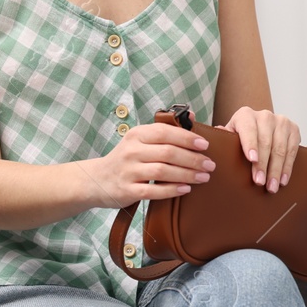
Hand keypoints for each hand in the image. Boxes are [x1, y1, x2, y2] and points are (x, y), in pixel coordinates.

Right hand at [91, 122, 214, 205]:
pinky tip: (186, 189)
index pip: (165, 132)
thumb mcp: (140, 139)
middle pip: (168, 153)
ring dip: (187, 174)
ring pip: (162, 171)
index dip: (187, 138)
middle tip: (210, 165)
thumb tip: (191, 115)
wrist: (97, 180)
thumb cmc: (127, 158)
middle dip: (193, 159)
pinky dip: (172, 190)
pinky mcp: (127, 190)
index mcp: (136, 134)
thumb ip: (164, 130)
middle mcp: (131, 151)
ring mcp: (128, 171)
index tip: (205, 145)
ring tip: (203, 177)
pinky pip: (153, 190)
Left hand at [222, 106, 300, 192]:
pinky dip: (287, 167)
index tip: (252, 160)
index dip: (250, 144)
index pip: (249, 129)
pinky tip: (283, 180)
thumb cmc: (242, 135)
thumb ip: (224, 137)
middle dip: (263, 164)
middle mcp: (265, 115)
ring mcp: (281, 121)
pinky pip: (292, 150)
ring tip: (272, 186)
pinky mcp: (293, 129)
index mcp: (246, 115)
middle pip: (265, 142)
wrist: (261, 126)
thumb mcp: (231, 134)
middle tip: (259, 182)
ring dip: (276, 170)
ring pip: (280, 148)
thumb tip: (214, 139)